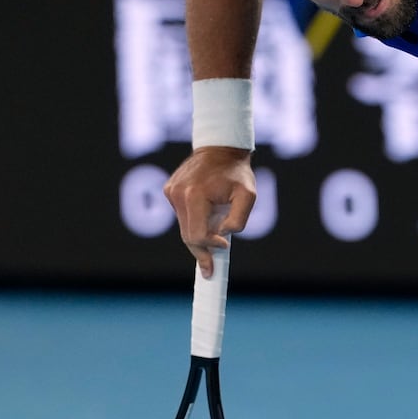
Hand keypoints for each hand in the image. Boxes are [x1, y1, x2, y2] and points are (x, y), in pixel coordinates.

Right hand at [162, 146, 254, 275]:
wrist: (220, 148)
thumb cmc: (237, 173)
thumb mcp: (248, 195)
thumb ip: (238, 219)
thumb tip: (222, 235)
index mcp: (195, 195)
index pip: (197, 234)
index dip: (210, 246)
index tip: (224, 248)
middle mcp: (178, 194)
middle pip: (187, 236)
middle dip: (201, 251)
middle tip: (209, 269)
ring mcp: (171, 191)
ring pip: (184, 227)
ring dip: (199, 235)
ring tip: (215, 235)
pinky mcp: (169, 190)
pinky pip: (182, 216)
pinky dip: (194, 221)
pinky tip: (207, 214)